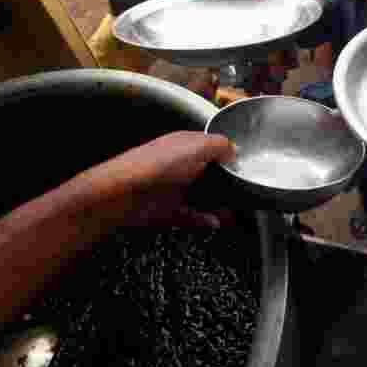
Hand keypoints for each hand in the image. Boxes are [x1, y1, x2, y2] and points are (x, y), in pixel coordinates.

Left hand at [77, 132, 236, 226]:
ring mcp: (172, 188)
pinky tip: (215, 222)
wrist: (122, 193)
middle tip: (244, 191)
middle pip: (207, 172)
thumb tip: (233, 150)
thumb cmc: (157, 164)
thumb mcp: (194, 147)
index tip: (245, 165)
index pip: (210, 145)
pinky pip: (190, 215)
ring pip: (200, 196)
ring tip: (235, 212)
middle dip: (225, 182)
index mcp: (184, 144)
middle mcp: (178, 164)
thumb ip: (218, 145)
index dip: (227, 153)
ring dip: (217, 204)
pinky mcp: (166, 209)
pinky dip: (203, 219)